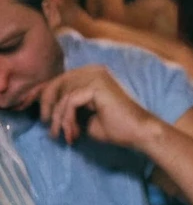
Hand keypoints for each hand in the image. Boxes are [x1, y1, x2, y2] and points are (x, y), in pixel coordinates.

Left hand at [28, 65, 151, 149]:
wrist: (137, 133)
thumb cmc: (115, 127)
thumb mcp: (83, 115)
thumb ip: (67, 106)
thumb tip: (46, 109)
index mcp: (92, 73)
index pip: (59, 80)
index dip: (44, 98)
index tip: (42, 119)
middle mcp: (93, 70)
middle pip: (56, 84)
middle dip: (48, 108)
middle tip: (51, 130)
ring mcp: (96, 75)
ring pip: (62, 95)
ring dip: (59, 119)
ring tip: (65, 135)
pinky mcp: (96, 86)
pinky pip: (69, 102)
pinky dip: (67, 120)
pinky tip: (73, 133)